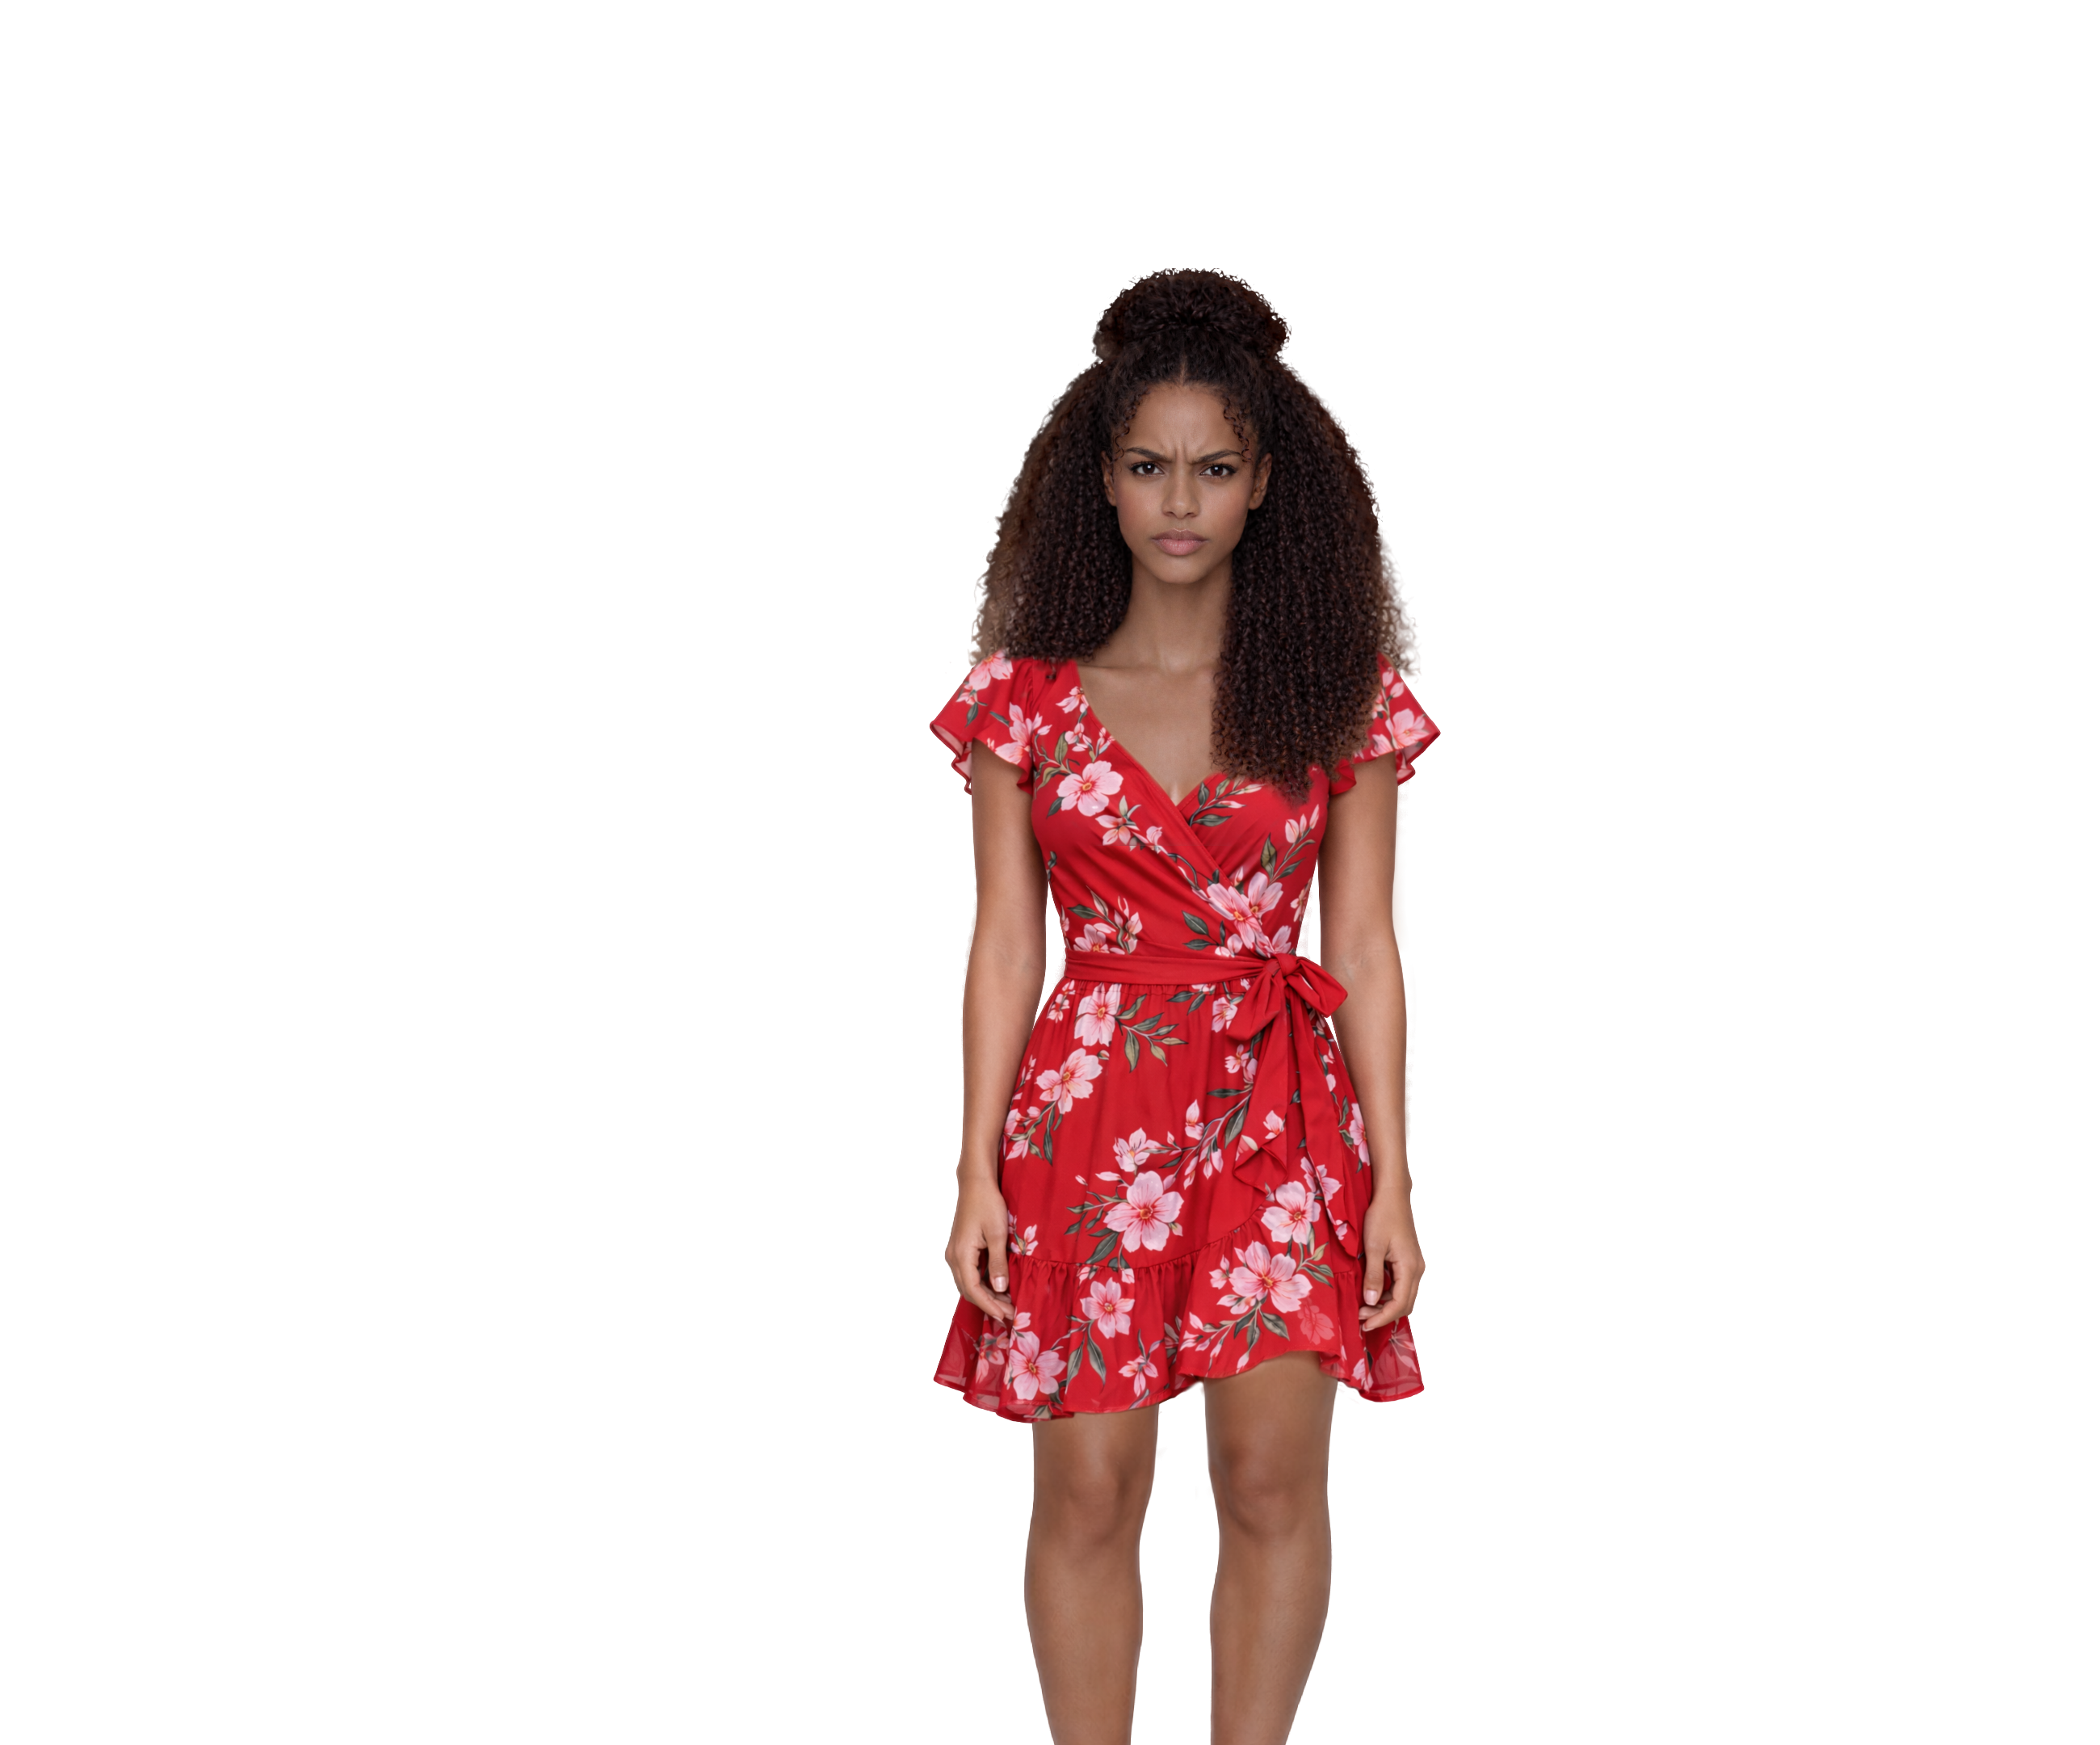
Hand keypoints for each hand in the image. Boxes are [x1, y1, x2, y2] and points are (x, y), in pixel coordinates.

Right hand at [945, 1174, 1014, 1325]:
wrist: (975, 1183)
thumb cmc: (987, 1204)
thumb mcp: (997, 1234)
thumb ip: (998, 1263)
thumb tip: (1001, 1289)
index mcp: (961, 1255)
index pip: (973, 1290)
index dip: (989, 1306)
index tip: (1006, 1316)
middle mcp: (953, 1257)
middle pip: (968, 1290)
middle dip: (989, 1304)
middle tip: (1011, 1313)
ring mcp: (955, 1253)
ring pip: (968, 1283)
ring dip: (986, 1295)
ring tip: (1008, 1302)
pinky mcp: (960, 1249)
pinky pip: (969, 1273)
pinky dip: (983, 1283)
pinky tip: (999, 1286)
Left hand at [1357, 1192, 1422, 1333]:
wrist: (1393, 1196)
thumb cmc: (1382, 1217)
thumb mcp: (1373, 1246)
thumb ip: (1373, 1275)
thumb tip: (1371, 1302)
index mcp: (1410, 1268)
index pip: (1399, 1304)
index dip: (1382, 1318)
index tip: (1364, 1324)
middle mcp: (1418, 1269)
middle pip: (1406, 1304)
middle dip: (1384, 1314)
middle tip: (1361, 1317)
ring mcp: (1417, 1266)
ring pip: (1406, 1296)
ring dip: (1387, 1306)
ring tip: (1365, 1308)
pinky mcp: (1412, 1262)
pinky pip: (1404, 1286)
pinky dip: (1390, 1295)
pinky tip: (1374, 1294)